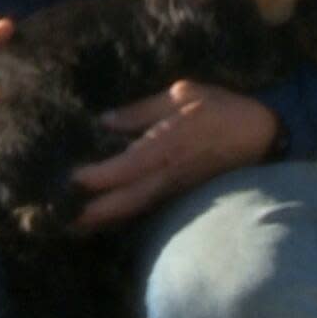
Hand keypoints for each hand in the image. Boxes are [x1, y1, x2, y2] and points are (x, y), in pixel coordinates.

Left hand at [71, 80, 279, 230]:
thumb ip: (142, 110)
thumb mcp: (183, 94)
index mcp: (167, 145)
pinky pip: (142, 207)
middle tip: (55, 218)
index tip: (69, 181)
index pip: (125, 168)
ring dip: (99, 219)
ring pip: (131, 210)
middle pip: (123, 201)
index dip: (97, 178)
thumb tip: (106, 122)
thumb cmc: (221, 109)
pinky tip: (96, 216)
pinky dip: (117, 214)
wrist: (262, 136)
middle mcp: (167, 174)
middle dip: (90, 213)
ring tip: (65, 223)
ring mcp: (173, 189)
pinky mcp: (177, 194)